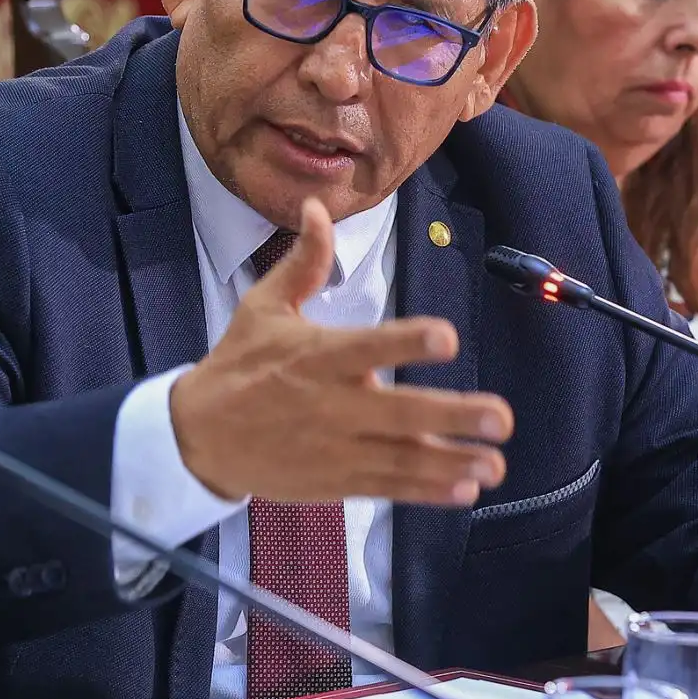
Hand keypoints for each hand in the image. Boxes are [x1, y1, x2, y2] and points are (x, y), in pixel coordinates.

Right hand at [172, 197, 513, 504]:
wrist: (196, 437)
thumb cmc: (237, 365)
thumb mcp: (263, 307)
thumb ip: (304, 262)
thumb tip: (318, 207)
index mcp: (317, 355)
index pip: (367, 346)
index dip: (407, 341)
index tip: (447, 336)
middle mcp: (330, 404)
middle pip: (398, 411)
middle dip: (452, 415)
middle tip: (500, 416)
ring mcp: (334, 448)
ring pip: (401, 458)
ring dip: (451, 462)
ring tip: (494, 465)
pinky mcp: (333, 481)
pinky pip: (387, 488)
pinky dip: (425, 491)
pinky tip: (463, 491)